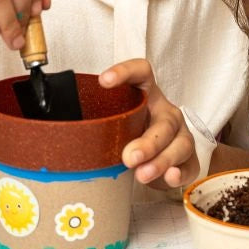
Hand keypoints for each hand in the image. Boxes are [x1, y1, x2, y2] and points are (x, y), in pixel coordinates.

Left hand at [100, 59, 198, 189]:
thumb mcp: (111, 126)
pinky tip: (170, 177)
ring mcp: (181, 135)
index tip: (104, 81)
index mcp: (146, 95)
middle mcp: (166, 112)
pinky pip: (190, 165)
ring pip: (181, 143)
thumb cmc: (126, 137)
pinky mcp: (188, 159)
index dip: (125, 72)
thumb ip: (95, 126)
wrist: (149, 161)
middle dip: (148, 141)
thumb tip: (59, 132)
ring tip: (142, 174)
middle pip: (165, 121)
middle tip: (129, 156)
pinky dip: (180, 173)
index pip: (141, 72)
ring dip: (162, 160)